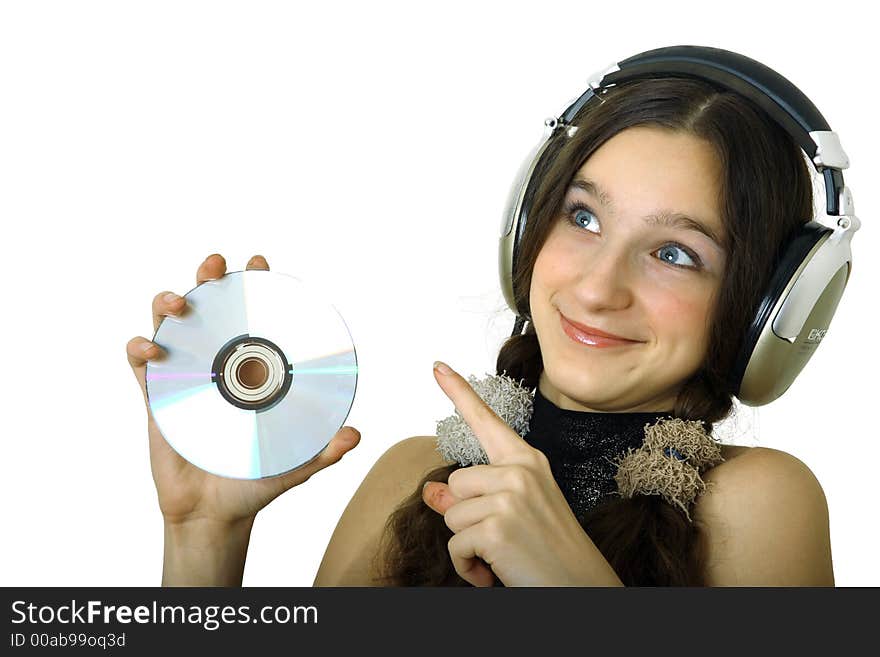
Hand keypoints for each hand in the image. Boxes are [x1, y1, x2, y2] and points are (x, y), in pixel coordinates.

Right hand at [126, 253, 360, 527]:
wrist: (214, 516)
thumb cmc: (255, 481)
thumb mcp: (295, 464)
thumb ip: (324, 451)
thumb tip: (355, 435)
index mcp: (250, 371)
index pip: (252, 318)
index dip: (254, 286)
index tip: (261, 265)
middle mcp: (216, 365)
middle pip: (207, 309)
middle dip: (209, 278)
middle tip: (215, 266)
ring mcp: (183, 378)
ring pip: (168, 326)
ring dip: (168, 304)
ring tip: (178, 302)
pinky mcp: (155, 400)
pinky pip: (141, 367)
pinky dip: (139, 349)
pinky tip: (150, 349)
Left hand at [422, 361, 622, 586]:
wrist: (582, 587)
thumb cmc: (550, 550)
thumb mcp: (513, 515)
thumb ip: (471, 499)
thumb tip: (431, 491)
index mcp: (527, 461)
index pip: (486, 421)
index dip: (458, 392)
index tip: (437, 366)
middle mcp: (519, 471)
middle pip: (454, 483)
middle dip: (465, 518)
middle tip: (500, 538)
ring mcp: (509, 497)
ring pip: (450, 515)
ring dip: (466, 546)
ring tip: (501, 556)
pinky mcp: (497, 527)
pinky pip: (455, 546)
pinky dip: (467, 568)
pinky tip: (494, 573)